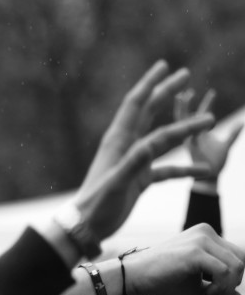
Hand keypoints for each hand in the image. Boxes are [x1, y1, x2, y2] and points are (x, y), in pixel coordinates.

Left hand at [73, 61, 213, 240]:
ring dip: (184, 129)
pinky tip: (203, 170)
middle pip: (149, 113)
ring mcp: (134, 162)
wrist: (86, 227)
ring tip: (208, 119)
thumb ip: (134, 164)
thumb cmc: (97, 206)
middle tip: (185, 74)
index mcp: (118, 141)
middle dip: (166, 92)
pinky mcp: (140, 179)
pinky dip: (184, 168)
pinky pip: (166, 169)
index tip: (165, 66)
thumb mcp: (117, 183)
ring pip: (163, 139)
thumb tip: (151, 144)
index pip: (136, 105)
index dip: (150, 84)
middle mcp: (126, 147)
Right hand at [124, 224, 244, 294]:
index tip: (211, 293)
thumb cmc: (159, 282)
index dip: (231, 280)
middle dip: (232, 284)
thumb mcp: (195, 289)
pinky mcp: (195, 251)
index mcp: (205, 236)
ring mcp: (200, 239)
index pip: (237, 257)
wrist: (132, 278)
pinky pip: (224, 273)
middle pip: (241, 261)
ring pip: (237, 267)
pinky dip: (219, 289)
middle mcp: (205, 232)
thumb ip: (219, 291)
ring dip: (226, 289)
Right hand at [174, 89, 243, 181]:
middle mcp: (191, 134)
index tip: (213, 92)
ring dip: (182, 108)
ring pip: (181, 121)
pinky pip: (189, 132)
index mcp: (198, 133)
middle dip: (187, 101)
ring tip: (182, 95)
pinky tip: (190, 114)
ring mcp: (189, 140)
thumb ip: (233, 133)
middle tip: (188, 88)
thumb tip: (241, 122)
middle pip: (185, 114)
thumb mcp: (226, 145)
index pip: (201, 114)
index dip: (208, 102)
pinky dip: (188, 123)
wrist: (210, 178)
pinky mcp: (191, 146)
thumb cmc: (216, 164)